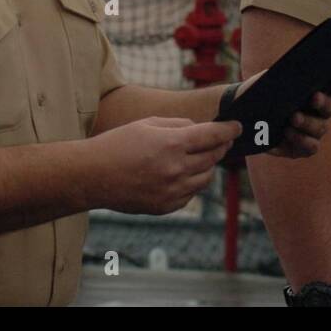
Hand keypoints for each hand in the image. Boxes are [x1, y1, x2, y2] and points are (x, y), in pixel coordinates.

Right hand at [87, 116, 240, 214]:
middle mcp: (175, 169)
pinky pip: (190, 194)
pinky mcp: (165, 206)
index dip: (229, 130)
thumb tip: (201, 130)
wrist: (92, 176)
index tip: (238, 127)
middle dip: (220, 146)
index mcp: (172, 144)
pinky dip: (191, 183)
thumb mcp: (148, 124)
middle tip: (221, 140)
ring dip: (207, 165)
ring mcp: (171, 191)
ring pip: (205, 177)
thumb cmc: (118, 144)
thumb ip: (179, 125)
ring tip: (198, 156)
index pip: (213, 136)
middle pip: (213, 156)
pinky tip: (179, 174)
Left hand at [234, 69, 330, 158]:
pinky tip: (286, 134)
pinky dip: (300, 141)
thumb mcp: (271, 78)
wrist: (244, 110)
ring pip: (320, 129)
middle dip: (323, 102)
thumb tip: (293, 75)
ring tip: (293, 118)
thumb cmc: (262, 90)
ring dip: (308, 123)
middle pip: (330, 108)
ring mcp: (312, 131)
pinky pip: (310, 147)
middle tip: (314, 97)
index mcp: (319, 90)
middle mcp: (320, 112)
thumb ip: (284, 76)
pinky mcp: (301, 148)